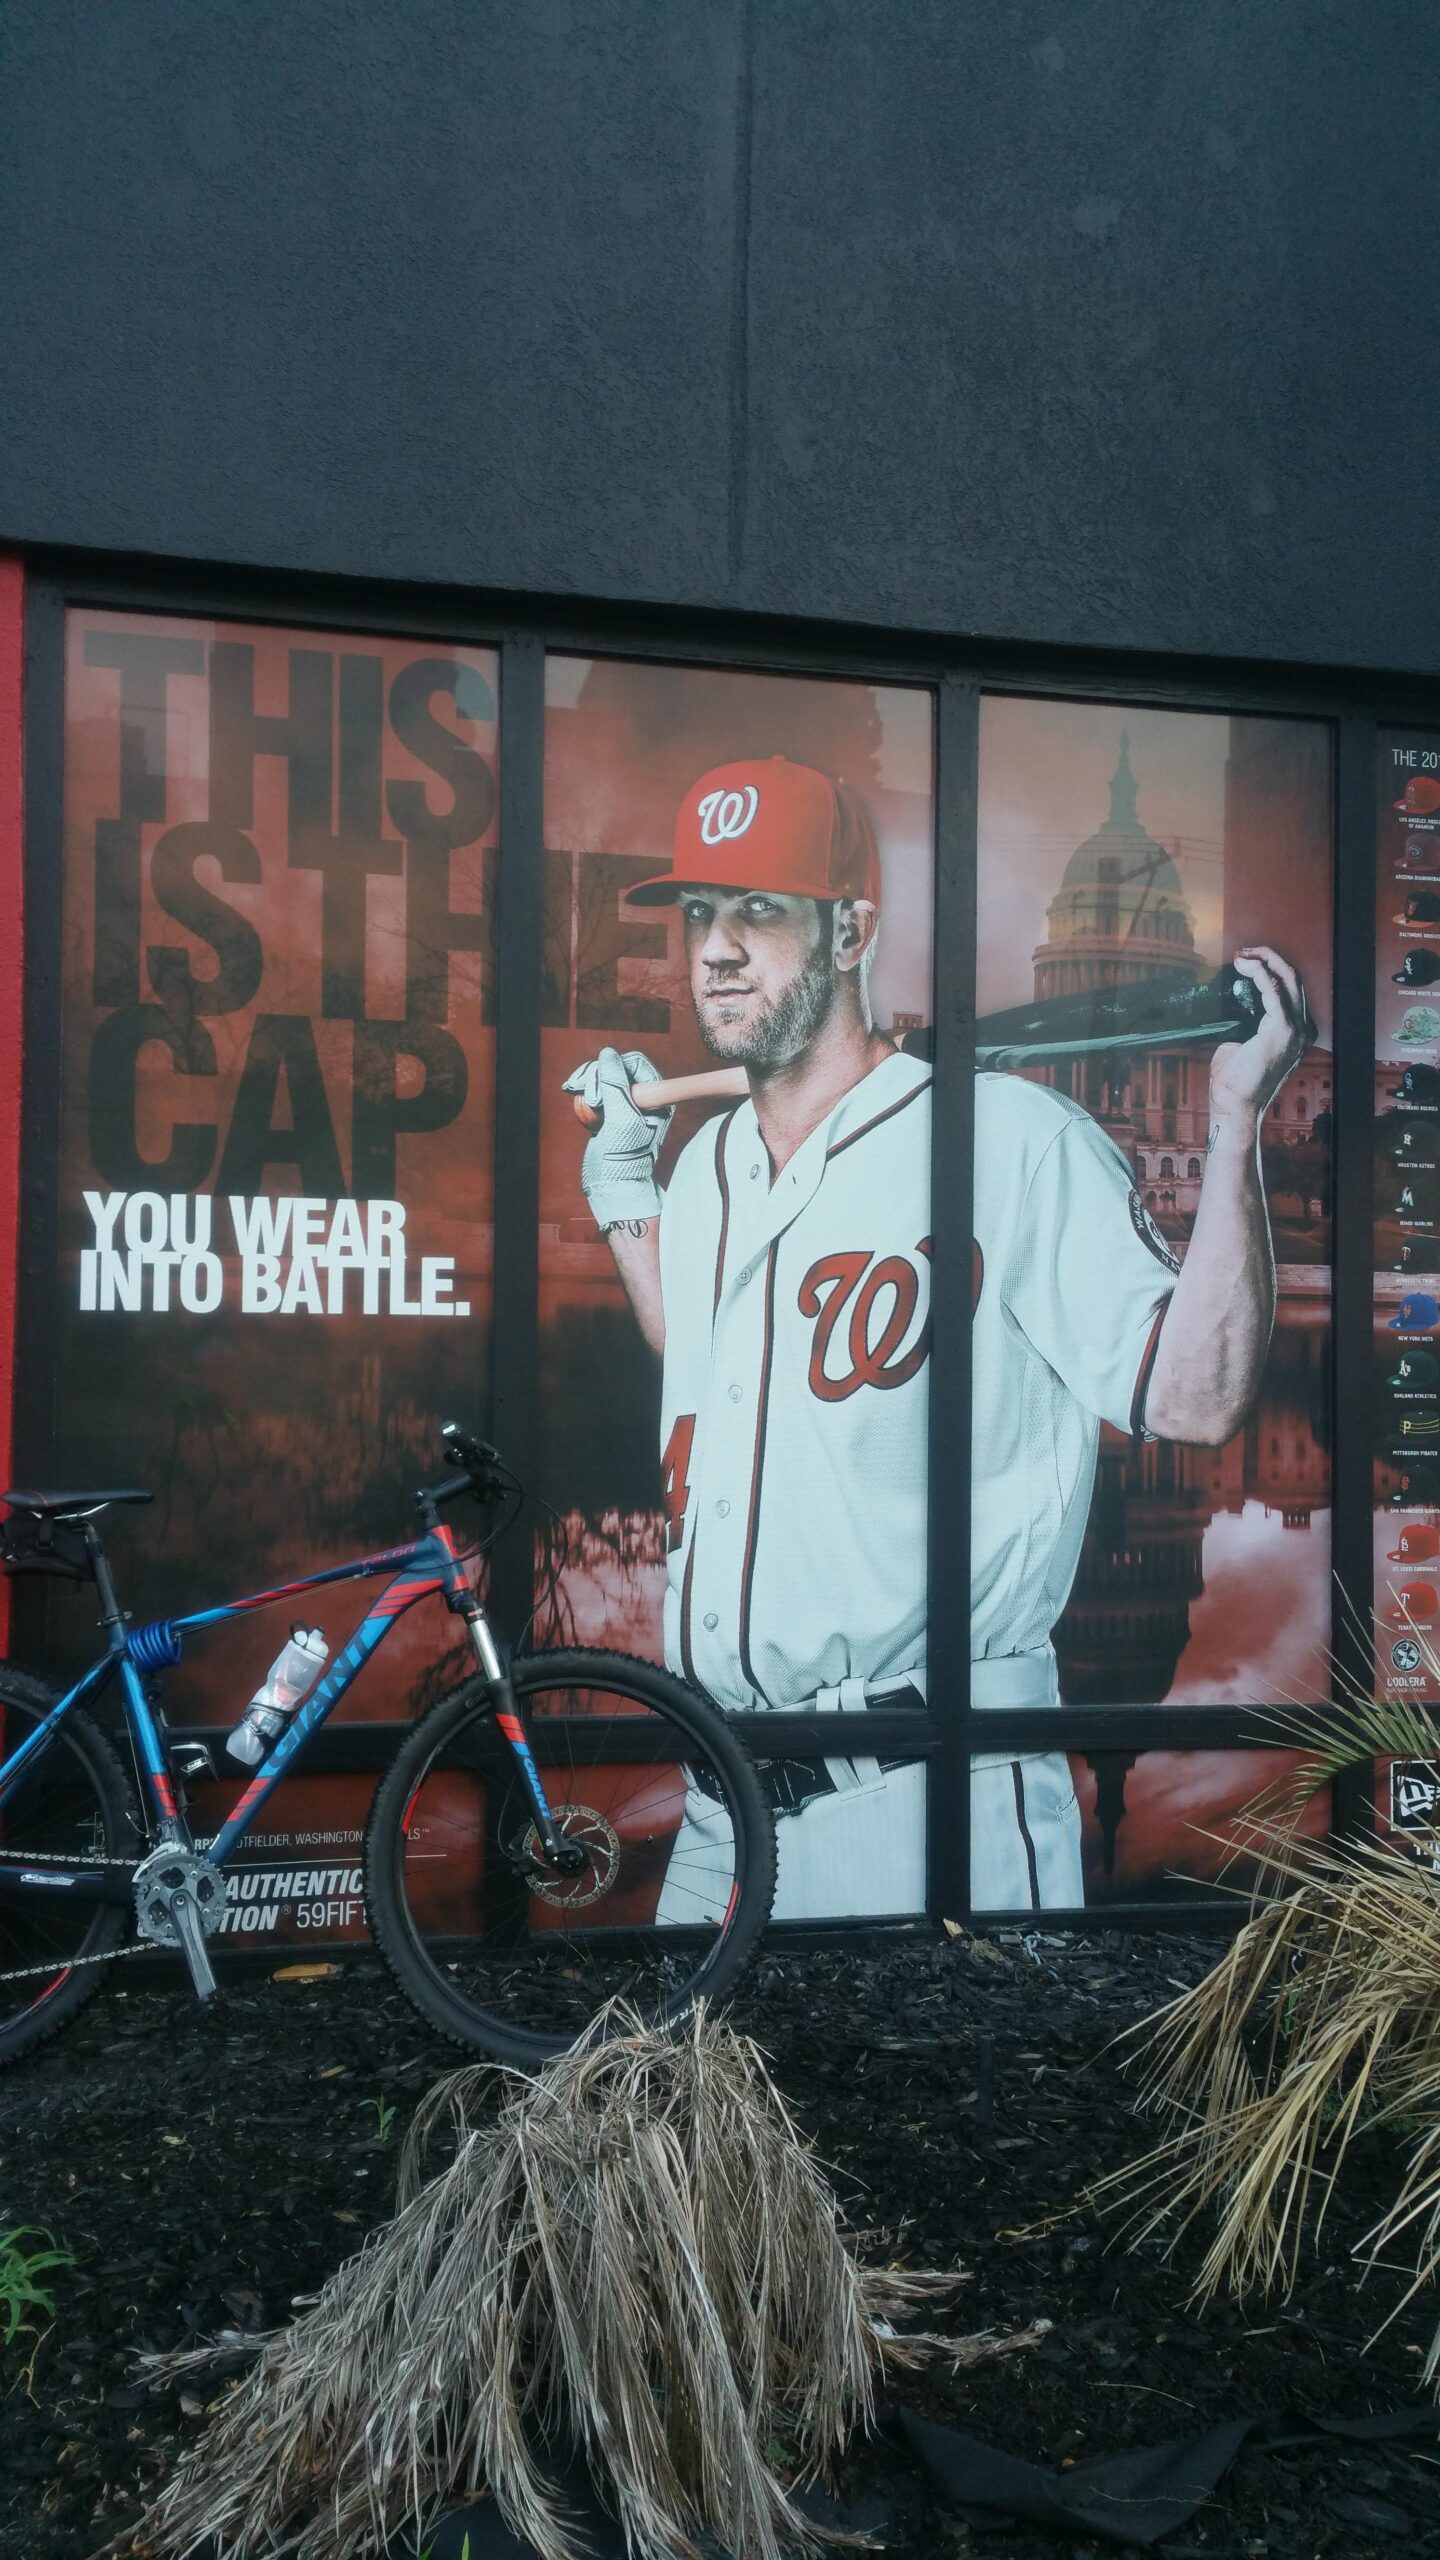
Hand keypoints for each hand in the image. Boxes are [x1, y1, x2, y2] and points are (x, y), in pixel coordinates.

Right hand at [560, 1048, 673, 1227]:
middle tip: (591, 1100)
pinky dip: (586, 1097)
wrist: (614, 1186)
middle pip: (616, 1067)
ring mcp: (626, 1104)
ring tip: (587, 1109)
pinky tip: (583, 1109)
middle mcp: (644, 1097)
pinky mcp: (610, 1111)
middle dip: (597, 1079)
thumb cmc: (623, 1157)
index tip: (600, 1087)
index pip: (635, 1063)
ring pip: (603, 1077)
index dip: (614, 1069)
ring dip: (589, 1088)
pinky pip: (595, 1091)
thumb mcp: (621, 1117)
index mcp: (657, 1097)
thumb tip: (608, 1053)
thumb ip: (615, 1083)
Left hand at [1208, 947, 1310, 1132]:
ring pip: (1288, 978)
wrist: (1235, 1105)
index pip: (1290, 989)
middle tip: (1244, 952)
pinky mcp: (1283, 1030)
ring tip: (1242, 955)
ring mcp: (1297, 1030)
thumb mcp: (1240, 1043)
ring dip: (1264, 960)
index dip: (1270, 968)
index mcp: (1297, 1032)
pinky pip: (1274, 990)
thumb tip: (1229, 1007)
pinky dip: (1260, 973)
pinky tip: (1245, 966)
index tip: (1246, 961)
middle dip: (1269, 957)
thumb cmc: (1234, 1081)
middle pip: (1293, 978)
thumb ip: (1243, 1024)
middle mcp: (1302, 1029)